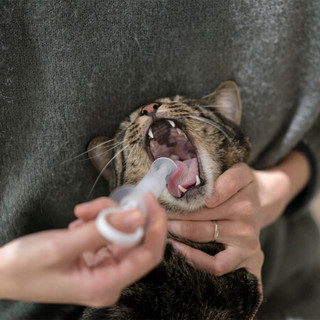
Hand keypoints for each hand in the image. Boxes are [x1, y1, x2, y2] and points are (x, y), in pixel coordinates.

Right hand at [0, 193, 166, 306]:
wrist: (2, 273)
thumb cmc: (26, 265)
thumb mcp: (63, 245)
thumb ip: (103, 230)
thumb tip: (138, 215)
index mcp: (106, 284)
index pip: (148, 255)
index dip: (156, 226)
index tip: (149, 200)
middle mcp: (110, 279)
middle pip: (133, 239)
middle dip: (117, 216)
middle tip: (92, 206)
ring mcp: (103, 269)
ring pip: (120, 232)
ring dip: (104, 216)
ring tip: (79, 213)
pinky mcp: (96, 259)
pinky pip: (108, 234)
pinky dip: (97, 222)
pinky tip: (78, 223)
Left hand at [168, 150, 309, 294]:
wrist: (264, 201)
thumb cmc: (244, 186)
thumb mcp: (240, 172)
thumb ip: (227, 179)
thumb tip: (209, 197)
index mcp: (242, 200)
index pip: (203, 202)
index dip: (178, 203)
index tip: (160, 201)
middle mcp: (246, 223)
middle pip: (200, 220)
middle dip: (173, 218)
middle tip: (155, 215)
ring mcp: (247, 244)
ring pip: (204, 240)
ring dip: (179, 235)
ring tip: (163, 229)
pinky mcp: (248, 260)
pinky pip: (218, 266)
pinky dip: (196, 260)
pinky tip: (178, 249)